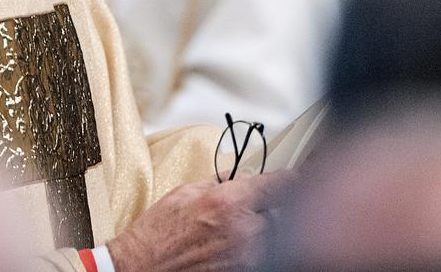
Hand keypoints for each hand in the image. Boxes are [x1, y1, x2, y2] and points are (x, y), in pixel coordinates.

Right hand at [107, 171, 290, 271]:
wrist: (140, 267)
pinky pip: (260, 256)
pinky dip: (250, 251)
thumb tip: (244, 178)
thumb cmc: (158, 232)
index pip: (281, 184)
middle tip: (243, 212)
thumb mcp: (188, 191)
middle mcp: (243, 231)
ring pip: (270, 236)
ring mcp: (246, 258)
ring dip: (258, 232)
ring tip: (229, 234)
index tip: (299, 178)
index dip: (292, 179)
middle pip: (278, 212)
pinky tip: (226, 249)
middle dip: (264, 210)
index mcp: (229, 201)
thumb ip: (223, 182)